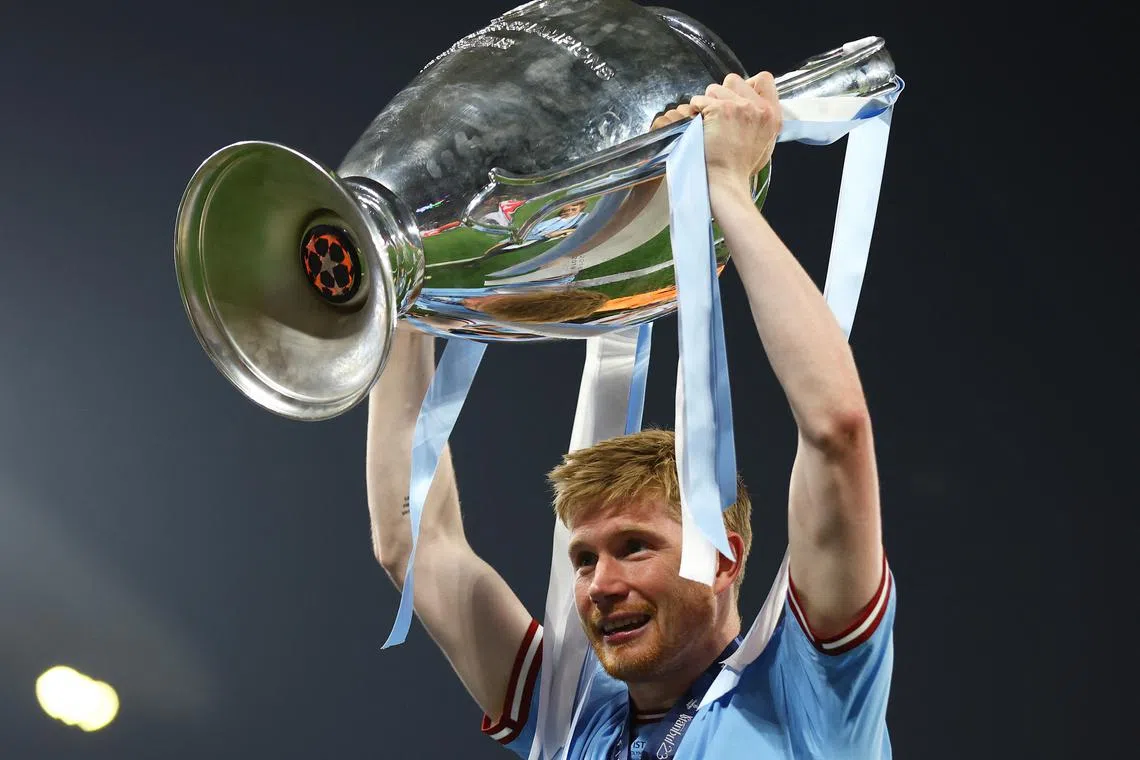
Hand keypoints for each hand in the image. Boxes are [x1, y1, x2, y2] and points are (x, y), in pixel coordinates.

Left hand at [679, 72, 780, 195]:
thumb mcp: (764, 142)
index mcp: (773, 115)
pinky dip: (695, 110)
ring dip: (707, 103)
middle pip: (734, 80)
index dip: (746, 84)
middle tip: (718, 114)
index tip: (736, 97)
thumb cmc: (740, 168)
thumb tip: (750, 104)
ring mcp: (739, 107)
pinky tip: (697, 124)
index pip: (764, 79)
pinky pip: (699, 100)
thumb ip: (761, 120)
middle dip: (722, 93)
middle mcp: (759, 108)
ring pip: (714, 88)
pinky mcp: (719, 110)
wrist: (725, 182)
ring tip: (707, 123)